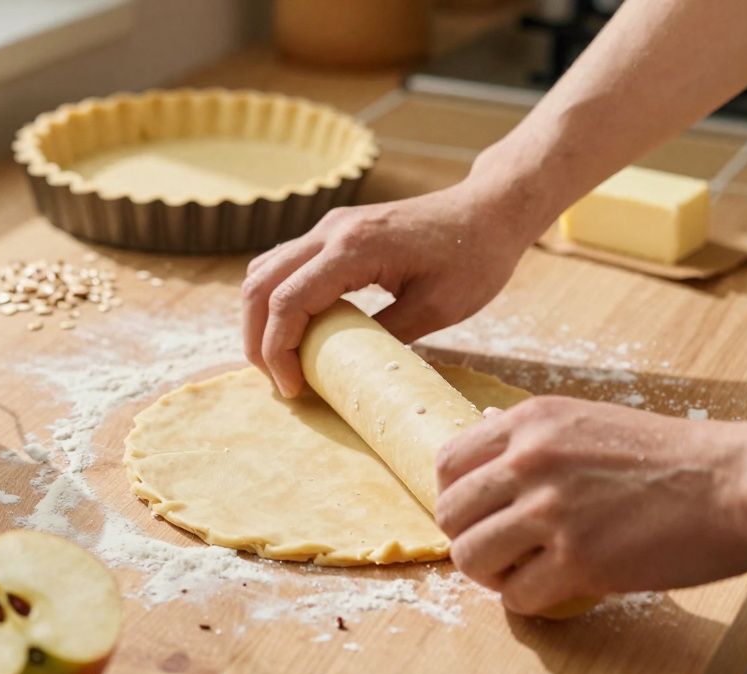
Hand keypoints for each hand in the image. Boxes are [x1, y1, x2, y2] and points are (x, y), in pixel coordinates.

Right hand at [241, 181, 535, 397]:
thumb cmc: (476, 257)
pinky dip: (276, 299)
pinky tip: (296, 331)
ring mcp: (329, 227)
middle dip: (257, 339)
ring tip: (280, 361)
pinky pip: (285, 264)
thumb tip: (348, 370)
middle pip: (260, 285)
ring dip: (260, 318)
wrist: (490, 209)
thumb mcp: (438, 308)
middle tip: (277, 382)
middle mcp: (331, 231)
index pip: (287, 302)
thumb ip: (387, 335)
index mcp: (354, 248)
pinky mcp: (335, 232)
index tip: (293, 390)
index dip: (278, 351)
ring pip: (264, 271)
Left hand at [434, 396, 746, 615]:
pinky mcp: (579, 559)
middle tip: (501, 552)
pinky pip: (516, 595)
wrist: (739, 481)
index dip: (456, 497)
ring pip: (471, 558)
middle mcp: (530, 460)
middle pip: (450, 514)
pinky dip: (528, 601)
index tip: (479, 514)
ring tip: (523, 574)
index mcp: (531, 422)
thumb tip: (488, 445)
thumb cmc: (675, 457)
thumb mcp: (590, 421)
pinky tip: (556, 590)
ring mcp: (552, 510)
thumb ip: (537, 438)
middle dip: (470, 539)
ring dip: (492, 575)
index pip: (447, 463)